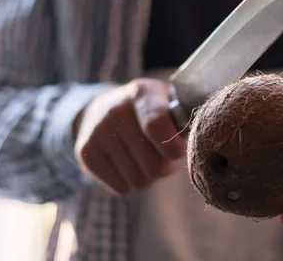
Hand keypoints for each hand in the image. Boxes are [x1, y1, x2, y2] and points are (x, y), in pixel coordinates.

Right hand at [73, 78, 185, 195]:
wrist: (98, 110)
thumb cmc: (146, 112)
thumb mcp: (165, 102)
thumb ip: (181, 120)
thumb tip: (196, 142)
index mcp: (142, 93)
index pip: (157, 127)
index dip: (174, 149)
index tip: (177, 152)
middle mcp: (116, 110)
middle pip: (152, 164)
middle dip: (164, 168)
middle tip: (162, 158)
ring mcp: (98, 132)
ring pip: (138, 180)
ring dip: (148, 177)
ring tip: (144, 161)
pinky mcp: (86, 153)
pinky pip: (121, 188)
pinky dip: (129, 183)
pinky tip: (126, 165)